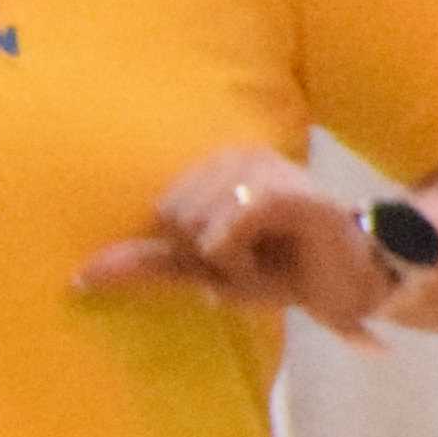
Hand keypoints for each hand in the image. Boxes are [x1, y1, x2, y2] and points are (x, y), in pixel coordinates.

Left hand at [80, 147, 402, 345]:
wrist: (357, 282)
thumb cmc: (282, 271)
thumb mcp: (205, 271)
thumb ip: (148, 265)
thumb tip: (80, 275)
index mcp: (215, 164)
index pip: (160, 214)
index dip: (191, 251)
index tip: (234, 255)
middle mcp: (236, 154)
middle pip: (171, 218)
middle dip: (206, 256)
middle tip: (256, 259)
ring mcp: (264, 167)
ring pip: (195, 226)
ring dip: (227, 261)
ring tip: (269, 256)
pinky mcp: (288, 192)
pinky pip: (226, 227)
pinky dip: (238, 256)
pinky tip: (274, 255)